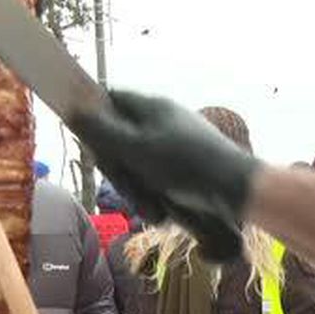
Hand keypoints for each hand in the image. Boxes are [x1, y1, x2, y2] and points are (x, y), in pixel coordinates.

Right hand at [72, 91, 262, 261]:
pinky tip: (166, 214)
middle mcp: (163, 123)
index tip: (91, 145)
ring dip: (140, 194)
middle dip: (121, 172)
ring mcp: (176, 147)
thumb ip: (103, 132)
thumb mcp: (138, 149)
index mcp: (152, 107)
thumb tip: (73, 108)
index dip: (94, 119)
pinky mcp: (186, 171)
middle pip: (119, 141)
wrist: (241, 192)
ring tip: (155, 210)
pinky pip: (158, 184)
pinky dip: (158, 200)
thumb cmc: (188, 165)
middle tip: (131, 189)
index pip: (109, 99)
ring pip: (137, 169)